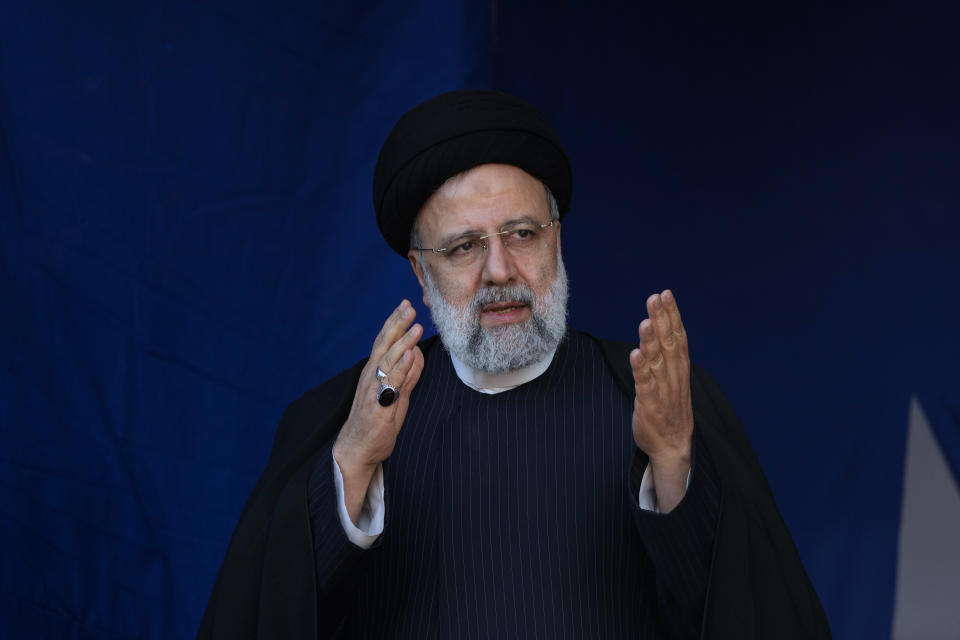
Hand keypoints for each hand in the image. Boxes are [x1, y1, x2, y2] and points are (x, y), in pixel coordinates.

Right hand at [333, 300, 424, 522]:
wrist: (357, 450)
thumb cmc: (376, 422)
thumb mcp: (397, 395)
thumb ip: (408, 376)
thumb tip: (417, 353)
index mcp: (374, 372)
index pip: (384, 342)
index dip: (394, 323)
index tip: (405, 305)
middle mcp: (371, 378)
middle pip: (384, 346)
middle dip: (397, 325)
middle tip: (409, 306)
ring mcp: (373, 392)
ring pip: (388, 361)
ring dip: (402, 342)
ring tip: (415, 326)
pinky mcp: (379, 407)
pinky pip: (392, 384)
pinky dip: (402, 368)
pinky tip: (410, 355)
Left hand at [629, 290, 692, 511]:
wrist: (672, 447)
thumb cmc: (669, 409)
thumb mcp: (672, 379)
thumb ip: (665, 356)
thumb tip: (659, 328)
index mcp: (679, 368)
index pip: (677, 335)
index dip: (672, 314)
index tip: (665, 294)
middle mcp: (673, 376)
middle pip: (668, 343)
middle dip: (662, 319)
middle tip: (654, 297)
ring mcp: (662, 391)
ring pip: (657, 361)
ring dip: (651, 340)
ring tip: (645, 321)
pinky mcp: (649, 406)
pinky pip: (645, 385)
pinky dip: (641, 369)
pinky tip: (636, 354)